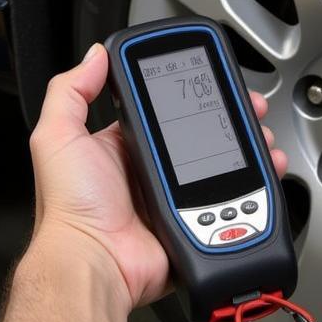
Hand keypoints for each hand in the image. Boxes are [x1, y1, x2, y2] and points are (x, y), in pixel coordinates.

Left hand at [26, 43, 287, 311]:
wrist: (95, 264)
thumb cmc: (72, 209)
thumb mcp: (58, 138)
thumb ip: (70, 92)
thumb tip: (94, 57)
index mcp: (121, 149)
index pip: (163, 112)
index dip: (191, 96)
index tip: (212, 83)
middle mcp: (148, 173)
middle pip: (200, 138)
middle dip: (229, 121)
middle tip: (249, 110)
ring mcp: (173, 200)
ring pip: (221, 169)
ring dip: (247, 152)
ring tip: (263, 139)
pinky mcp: (192, 225)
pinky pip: (228, 204)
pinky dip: (251, 190)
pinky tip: (262, 173)